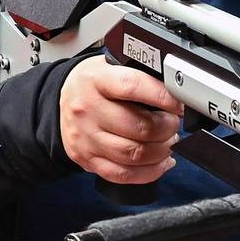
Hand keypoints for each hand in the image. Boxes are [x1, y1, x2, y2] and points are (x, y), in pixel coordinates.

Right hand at [58, 56, 181, 185]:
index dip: (163, 97)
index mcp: (96, 80)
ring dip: (161, 151)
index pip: (133, 87)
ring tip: (167, 141)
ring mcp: (86, 137)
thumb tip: (175, 88)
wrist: (61, 100)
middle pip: (139, 127)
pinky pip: (124, 174)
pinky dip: (149, 172)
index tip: (179, 103)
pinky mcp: (86, 159)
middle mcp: (87, 109)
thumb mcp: (111, 66)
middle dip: (167, 127)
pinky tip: (159, 161)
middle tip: (173, 123)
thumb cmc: (93, 84)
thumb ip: (140, 74)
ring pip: (134, 154)